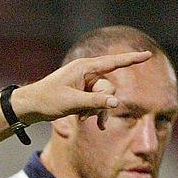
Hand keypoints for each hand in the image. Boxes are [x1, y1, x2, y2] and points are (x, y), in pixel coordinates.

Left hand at [11, 50, 151, 125]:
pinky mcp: (82, 93)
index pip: (113, 62)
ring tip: (81, 118)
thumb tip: (117, 103)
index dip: (131, 59)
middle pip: (109, 87)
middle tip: (84, 113)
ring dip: (96, 110)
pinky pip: (97, 102)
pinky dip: (94, 112)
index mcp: (83, 68)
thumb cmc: (47, 100)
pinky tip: (91, 123)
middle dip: (102, 102)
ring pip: (104, 97)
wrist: (30, 107)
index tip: (148, 55)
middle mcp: (85, 73)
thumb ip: (96, 102)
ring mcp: (84, 83)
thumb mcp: (72, 102)